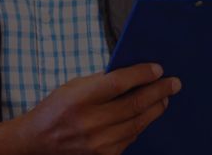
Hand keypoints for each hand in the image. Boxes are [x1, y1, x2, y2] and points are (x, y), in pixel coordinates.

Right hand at [15, 64, 180, 154]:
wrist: (37, 142)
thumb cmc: (56, 108)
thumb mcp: (73, 86)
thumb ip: (102, 80)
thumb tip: (134, 73)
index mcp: (80, 99)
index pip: (119, 83)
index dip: (142, 74)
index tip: (158, 69)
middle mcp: (90, 123)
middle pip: (135, 104)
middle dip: (159, 91)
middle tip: (174, 83)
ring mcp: (98, 143)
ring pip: (138, 123)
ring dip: (156, 108)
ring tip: (165, 97)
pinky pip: (131, 138)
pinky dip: (141, 124)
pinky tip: (147, 114)